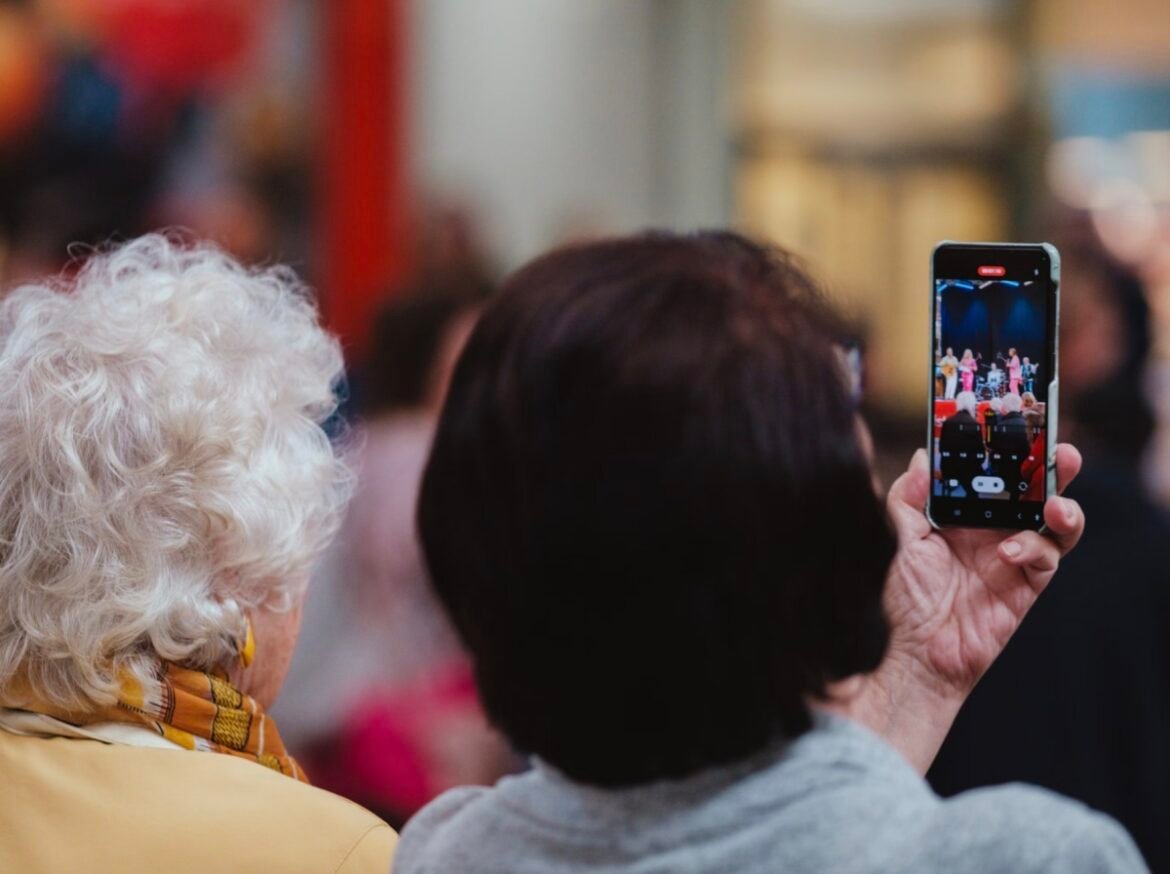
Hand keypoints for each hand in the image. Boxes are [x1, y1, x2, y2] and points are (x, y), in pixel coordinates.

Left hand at [824, 444, 1084, 772]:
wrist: (914, 654)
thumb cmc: (905, 599)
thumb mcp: (898, 540)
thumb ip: (908, 499)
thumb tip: (922, 458)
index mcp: (964, 514)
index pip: (994, 474)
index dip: (1008, 451)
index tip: (1016, 426)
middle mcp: (993, 530)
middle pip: (1035, 491)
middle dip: (1052, 468)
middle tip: (1060, 451)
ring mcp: (1014, 557)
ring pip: (1056, 523)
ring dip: (1063, 508)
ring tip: (1055, 504)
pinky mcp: (1026, 586)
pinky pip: (1046, 559)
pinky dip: (1034, 548)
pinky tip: (1010, 550)